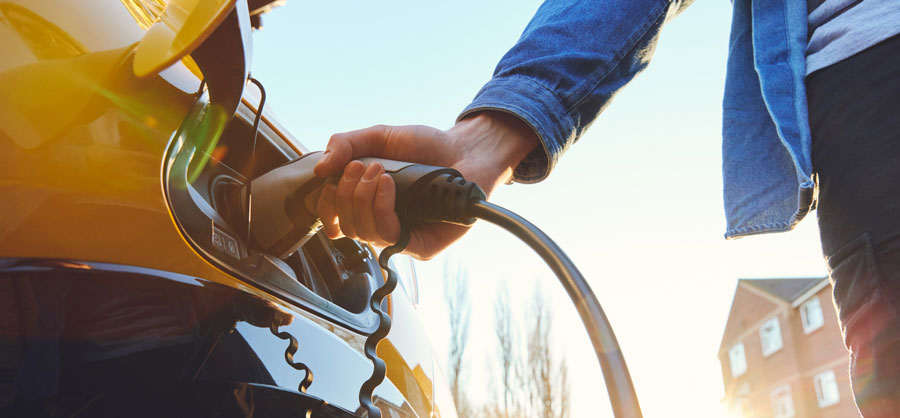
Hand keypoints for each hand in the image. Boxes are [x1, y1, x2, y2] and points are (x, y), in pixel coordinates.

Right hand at [314, 111, 538, 258]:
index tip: (329, 183)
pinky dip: (381, 208)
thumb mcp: (379, 137)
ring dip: (362, 199)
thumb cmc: (425, 146)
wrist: (465, 149)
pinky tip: (389, 185)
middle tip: (362, 167)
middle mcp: (382, 224)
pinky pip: (390, 237)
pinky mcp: (421, 246)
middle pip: (345, 227)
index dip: (325, 207)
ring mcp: (402, 237)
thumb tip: (319, 169)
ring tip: (379, 171)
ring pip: (363, 233)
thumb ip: (346, 144)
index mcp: (367, 205)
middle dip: (347, 194)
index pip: (334, 221)